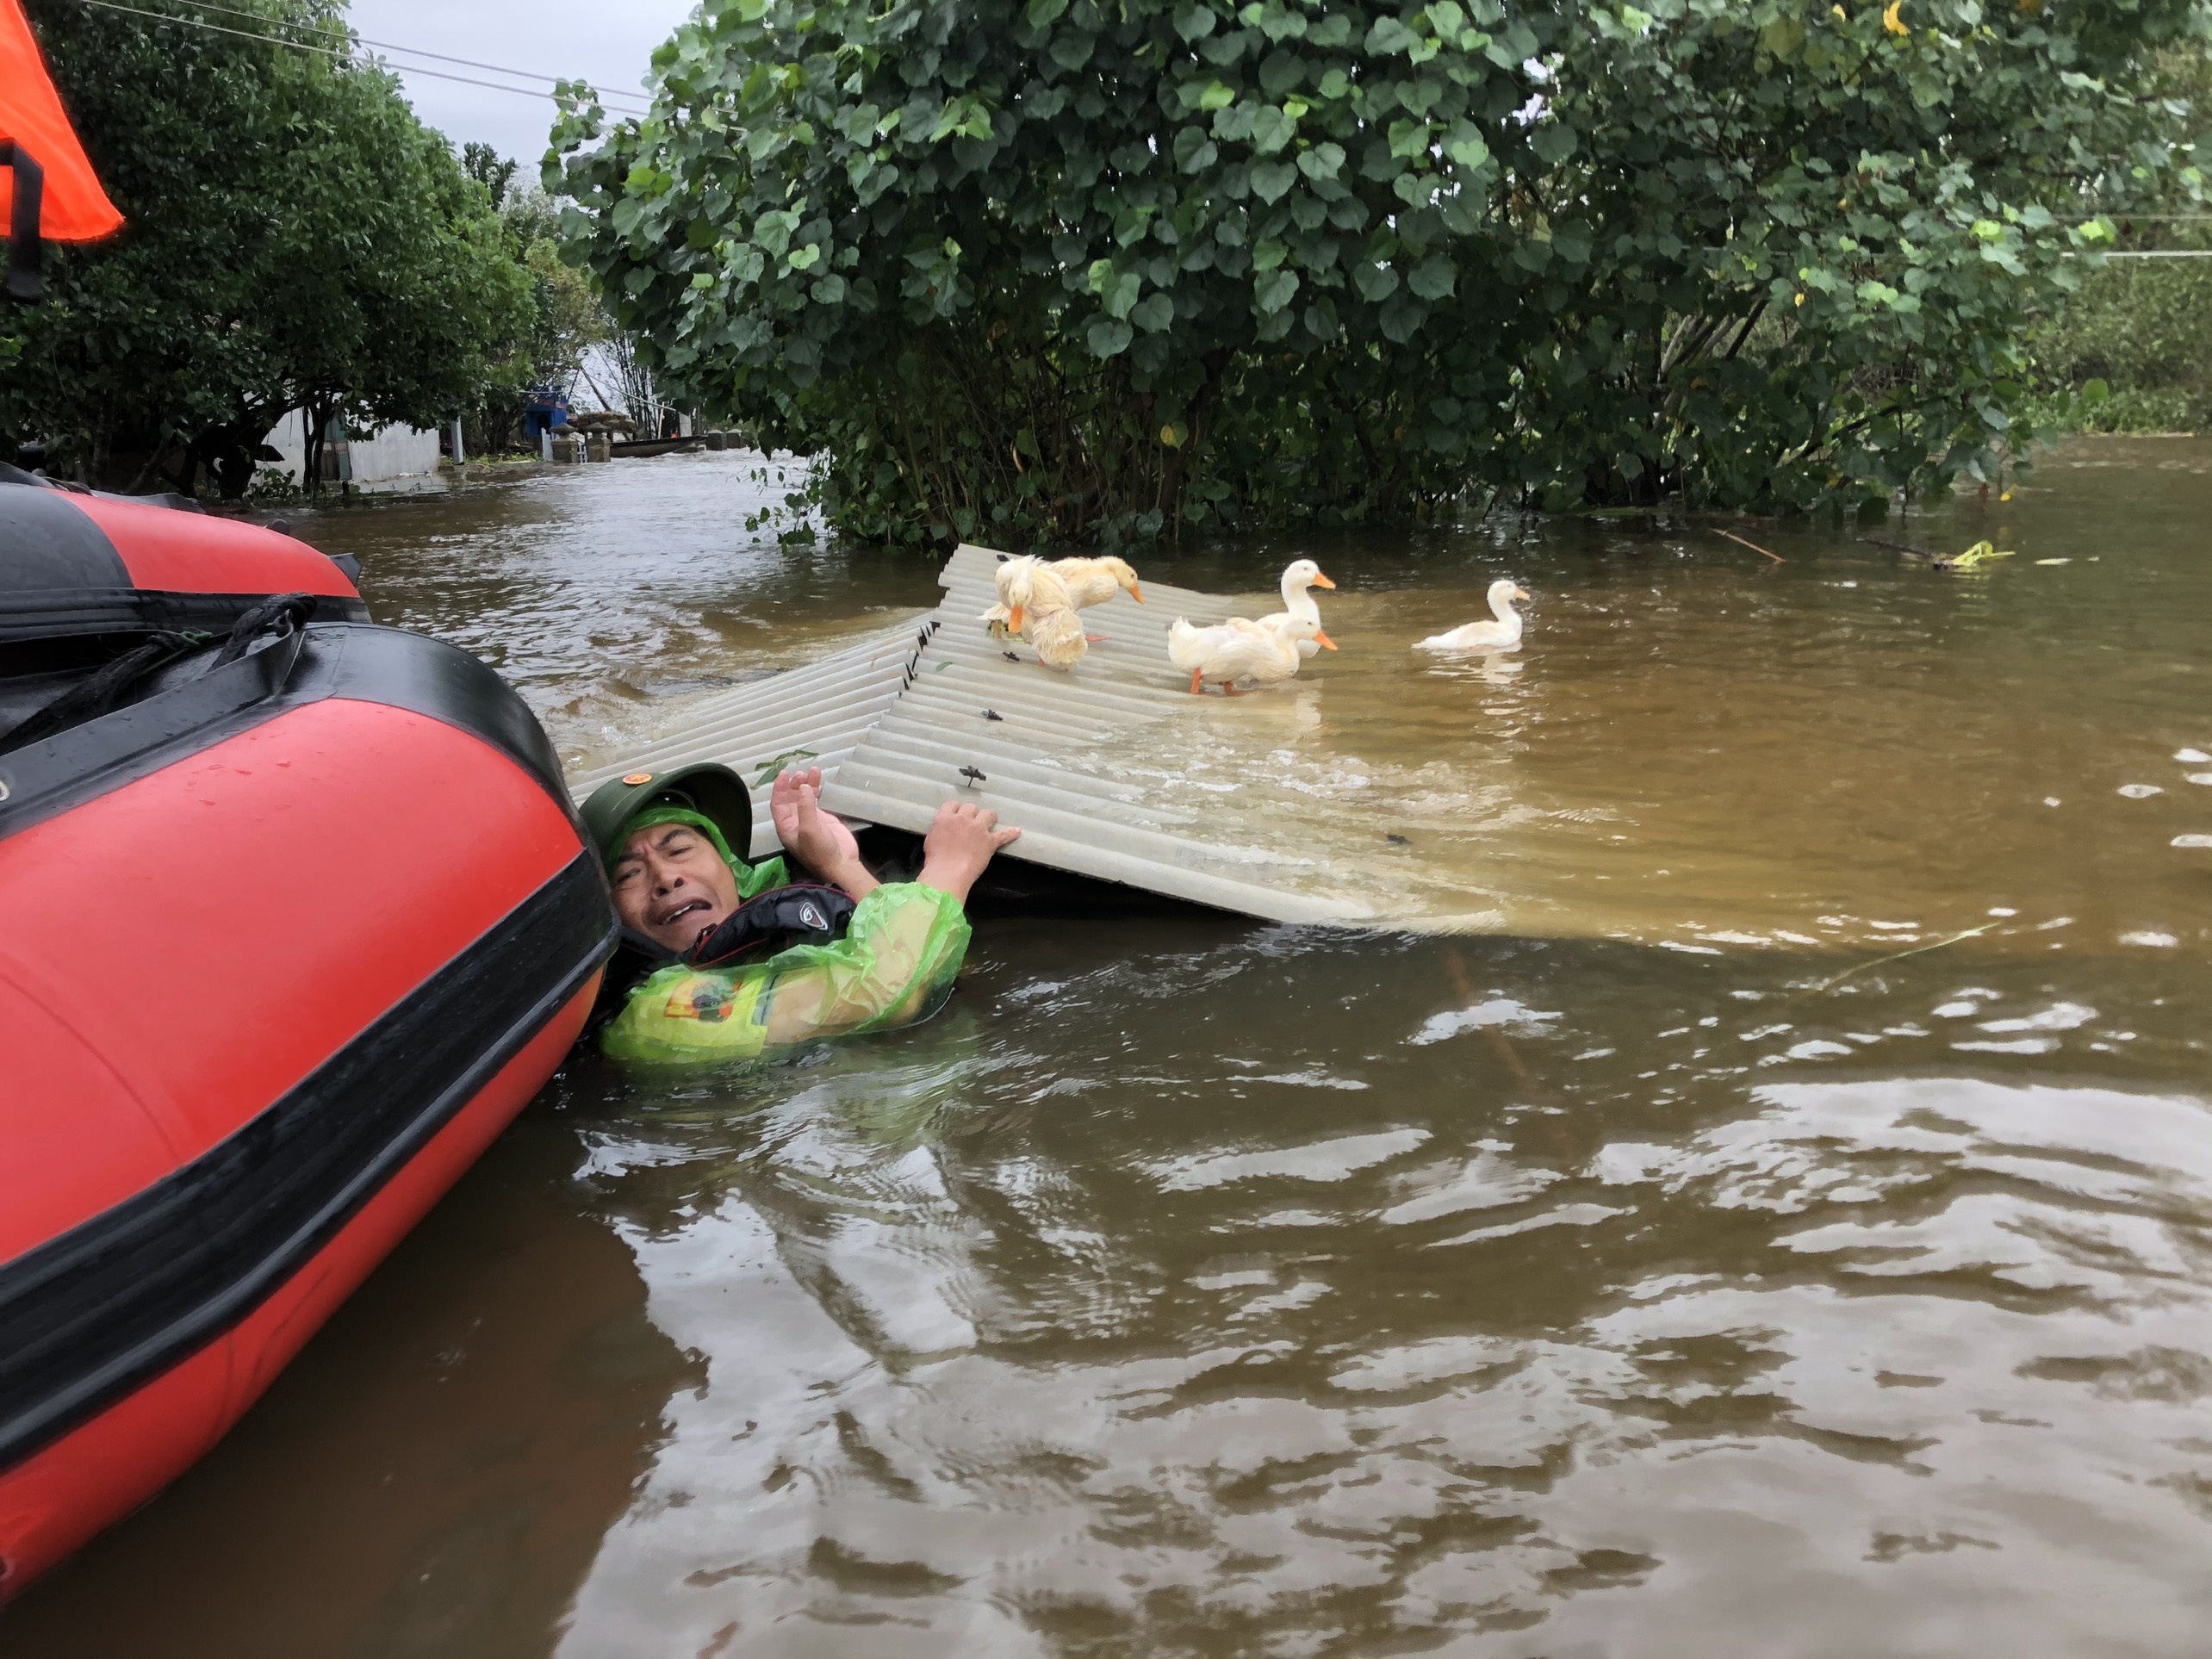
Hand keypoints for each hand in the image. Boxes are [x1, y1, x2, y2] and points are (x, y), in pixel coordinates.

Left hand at [771, 768, 872, 895]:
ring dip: (807, 784)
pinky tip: (820, 781)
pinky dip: (817, 790)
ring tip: (813, 771)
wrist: (842, 864)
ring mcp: (809, 819)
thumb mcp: (809, 830)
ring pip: (804, 797)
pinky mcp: (823, 818)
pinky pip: (816, 800)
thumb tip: (803, 786)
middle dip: (794, 784)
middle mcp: (795, 822)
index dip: (780, 788)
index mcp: (786, 827)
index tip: (785, 774)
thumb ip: (805, 807)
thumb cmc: (821, 851)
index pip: (778, 803)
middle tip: (802, 774)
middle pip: (790, 798)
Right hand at [917, 800, 1020, 904]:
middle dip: (972, 813)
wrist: (948, 872)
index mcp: (946, 818)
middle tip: (971, 822)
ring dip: (989, 817)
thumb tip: (944, 828)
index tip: (958, 815)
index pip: (953, 804)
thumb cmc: (935, 859)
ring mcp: (978, 829)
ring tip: (991, 821)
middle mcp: (963, 819)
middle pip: (971, 807)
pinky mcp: (990, 841)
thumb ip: (939, 829)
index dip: (956, 809)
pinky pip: (1003, 835)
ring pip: (988, 813)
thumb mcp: (930, 839)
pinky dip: (1011, 833)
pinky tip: (1017, 831)